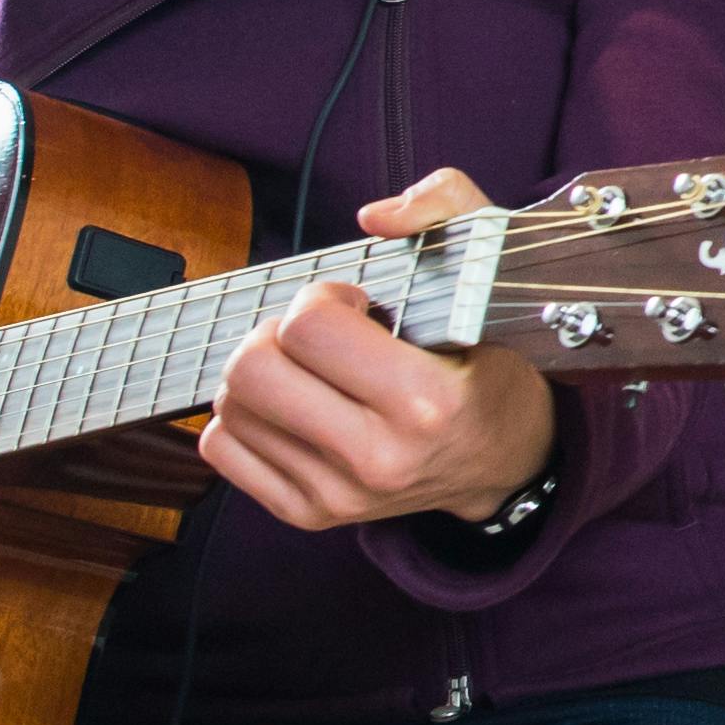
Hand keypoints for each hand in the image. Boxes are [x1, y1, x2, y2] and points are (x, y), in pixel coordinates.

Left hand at [202, 166, 556, 533]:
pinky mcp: (307, 514)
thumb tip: (373, 216)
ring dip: (259, 373)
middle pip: (251, 371)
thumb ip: (447, 209)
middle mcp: (376, 459)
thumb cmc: (489, 364)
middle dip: (274, 334)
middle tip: (315, 336)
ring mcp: (337, 494)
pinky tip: (290, 406)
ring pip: (229, 407)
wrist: (503, 461)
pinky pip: (221, 448)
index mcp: (424, 402)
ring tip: (309, 371)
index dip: (324, 297)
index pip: (309, 327)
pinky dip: (243, 416)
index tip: (356, 305)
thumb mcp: (489, 274)